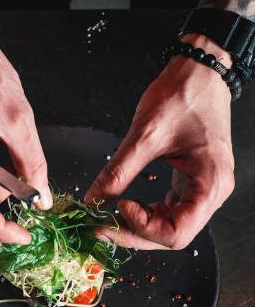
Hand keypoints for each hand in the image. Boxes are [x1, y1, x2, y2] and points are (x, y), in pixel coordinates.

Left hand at [85, 39, 234, 249]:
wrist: (200, 71)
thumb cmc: (184, 95)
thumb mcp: (146, 134)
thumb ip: (118, 171)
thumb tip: (94, 199)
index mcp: (210, 184)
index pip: (177, 233)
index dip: (144, 228)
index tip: (119, 207)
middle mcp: (212, 192)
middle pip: (173, 235)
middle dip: (135, 233)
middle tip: (102, 227)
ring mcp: (203, 189)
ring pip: (170, 226)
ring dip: (139, 226)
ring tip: (111, 216)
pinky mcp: (191, 182)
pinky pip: (170, 210)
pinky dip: (147, 213)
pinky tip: (127, 205)